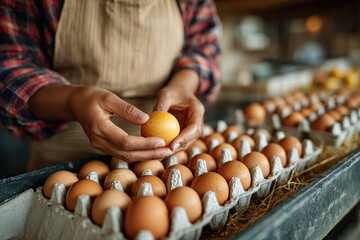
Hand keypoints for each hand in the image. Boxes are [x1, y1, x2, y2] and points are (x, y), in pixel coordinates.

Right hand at [29, 85, 172, 161]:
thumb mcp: (109, 97)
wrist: (76, 104)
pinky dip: (139, 154)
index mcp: (99, 127)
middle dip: (149, 155)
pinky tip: (152, 150)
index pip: (124, 141)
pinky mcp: (104, 147)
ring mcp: (100, 146)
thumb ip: (127, 109)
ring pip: (126, 157)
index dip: (144, 144)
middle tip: (168, 151)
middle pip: (127, 154)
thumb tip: (147, 119)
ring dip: (146, 156)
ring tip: (164, 152)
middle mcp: (98, 141)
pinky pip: (123, 154)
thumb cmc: (92, 97)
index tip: (161, 141)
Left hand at [154, 70, 204, 152]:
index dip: (185, 138)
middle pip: (192, 138)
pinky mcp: (185, 131)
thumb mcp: (165, 95)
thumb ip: (160, 106)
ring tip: (160, 154)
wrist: (179, 90)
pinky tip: (158, 150)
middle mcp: (197, 121)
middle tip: (165, 153)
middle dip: (179, 147)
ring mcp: (192, 127)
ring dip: (174, 149)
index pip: (195, 127)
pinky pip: (178, 140)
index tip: (173, 145)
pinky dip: (170, 145)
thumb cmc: (173, 91)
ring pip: (186, 142)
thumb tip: (150, 119)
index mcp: (197, 110)